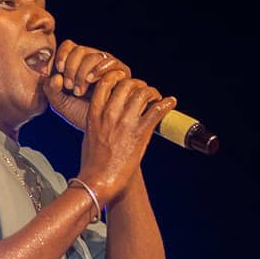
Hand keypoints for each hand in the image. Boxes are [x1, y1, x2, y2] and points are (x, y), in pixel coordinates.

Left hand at [43, 40, 129, 132]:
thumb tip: (55, 76)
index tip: (58, 70)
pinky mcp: (121, 71)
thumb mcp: (60, 103)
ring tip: (79, 91)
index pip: (69, 46)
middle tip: (69, 86)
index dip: (62, 55)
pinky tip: (91, 82)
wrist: (102, 129)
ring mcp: (108, 65)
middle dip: (71, 68)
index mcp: (78, 63)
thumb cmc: (80, 114)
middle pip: (80, 50)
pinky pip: (109, 62)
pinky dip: (97, 70)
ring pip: (94, 56)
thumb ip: (51, 89)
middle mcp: (93, 60)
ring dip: (82, 72)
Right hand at [72, 69, 176, 204]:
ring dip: (152, 92)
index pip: (106, 82)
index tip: (124, 80)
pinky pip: (156, 111)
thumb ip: (98, 120)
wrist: (98, 181)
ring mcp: (125, 122)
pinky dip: (166, 104)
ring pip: (142, 93)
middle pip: (127, 84)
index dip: (118, 77)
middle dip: (138, 84)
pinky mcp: (140, 133)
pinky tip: (170, 102)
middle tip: (144, 91)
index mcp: (95, 113)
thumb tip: (107, 114)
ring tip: (156, 97)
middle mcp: (110, 114)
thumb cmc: (92, 163)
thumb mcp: (89, 135)